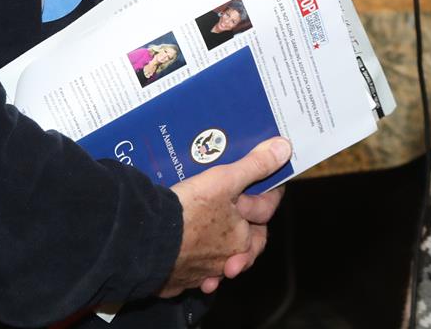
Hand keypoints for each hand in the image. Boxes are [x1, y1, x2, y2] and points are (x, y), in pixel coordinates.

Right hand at [162, 137, 290, 296]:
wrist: (146, 242)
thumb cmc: (189, 212)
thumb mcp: (225, 180)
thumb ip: (254, 166)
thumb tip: (284, 149)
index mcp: (242, 239)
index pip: (265, 214)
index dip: (269, 196)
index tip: (270, 185)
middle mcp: (225, 261)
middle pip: (246, 248)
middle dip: (249, 237)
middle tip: (248, 225)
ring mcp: (200, 274)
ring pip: (218, 265)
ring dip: (221, 258)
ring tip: (219, 250)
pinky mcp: (174, 281)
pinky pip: (188, 276)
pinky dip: (191, 269)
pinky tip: (186, 261)